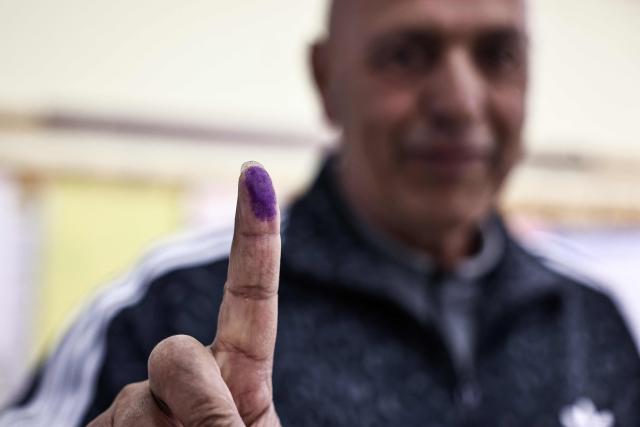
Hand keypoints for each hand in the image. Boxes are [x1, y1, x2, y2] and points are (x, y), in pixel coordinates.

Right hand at [88, 162, 281, 426]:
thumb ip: (226, 416)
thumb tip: (177, 369)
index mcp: (242, 377)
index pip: (250, 295)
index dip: (254, 236)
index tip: (256, 174)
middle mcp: (191, 379)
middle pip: (174, 350)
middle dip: (191, 397)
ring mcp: (143, 404)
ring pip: (137, 399)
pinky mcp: (102, 424)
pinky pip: (103, 426)